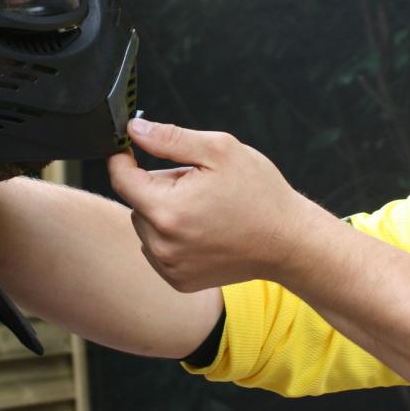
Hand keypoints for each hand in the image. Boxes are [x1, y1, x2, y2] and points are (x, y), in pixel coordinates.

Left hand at [107, 118, 327, 291]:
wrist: (289, 241)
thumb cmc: (260, 193)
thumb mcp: (219, 150)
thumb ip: (170, 138)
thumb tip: (134, 130)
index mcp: (168, 210)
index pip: (120, 178)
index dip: (123, 157)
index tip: (133, 148)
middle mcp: (162, 245)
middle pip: (136, 201)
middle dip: (158, 187)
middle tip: (196, 183)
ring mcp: (170, 267)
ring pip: (146, 226)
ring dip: (164, 213)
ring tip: (203, 208)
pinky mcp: (179, 281)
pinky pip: (159, 249)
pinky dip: (172, 237)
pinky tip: (203, 231)